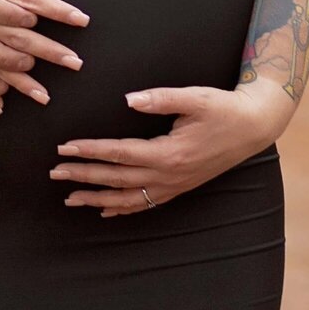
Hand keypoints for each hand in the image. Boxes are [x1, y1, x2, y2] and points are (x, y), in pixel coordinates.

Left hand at [50, 79, 294, 213]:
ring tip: (70, 200)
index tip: (65, 148)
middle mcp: (168, 175)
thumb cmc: (223, 109)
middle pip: (117, 179)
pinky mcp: (180, 188)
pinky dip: (123, 210)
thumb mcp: (195, 97)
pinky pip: (146, 204)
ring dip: (97, 199)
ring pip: (128, 199)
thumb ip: (160, 98)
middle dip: (84, 177)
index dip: (90, 151)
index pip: (119, 154)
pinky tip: (106, 212)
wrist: (254, 127)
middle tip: (54, 174)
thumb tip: (129, 100)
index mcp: (168, 152)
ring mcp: (174, 186)